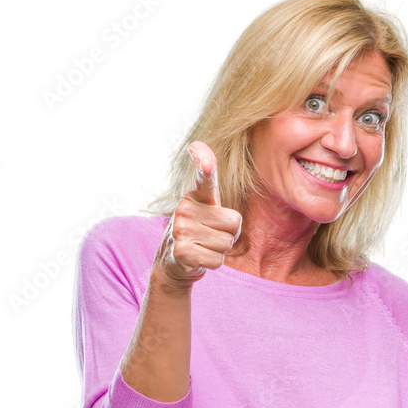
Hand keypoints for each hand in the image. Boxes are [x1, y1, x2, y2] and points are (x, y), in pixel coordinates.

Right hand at [152, 141, 242, 290]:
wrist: (173, 262)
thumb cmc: (199, 231)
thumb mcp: (207, 207)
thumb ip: (211, 184)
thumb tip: (196, 144)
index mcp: (194, 195)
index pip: (204, 178)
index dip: (205, 166)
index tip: (207, 161)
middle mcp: (184, 209)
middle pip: (234, 223)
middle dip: (229, 235)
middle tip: (211, 236)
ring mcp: (181, 230)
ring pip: (226, 243)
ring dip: (220, 250)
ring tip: (204, 246)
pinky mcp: (182, 252)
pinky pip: (217, 260)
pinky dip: (213, 262)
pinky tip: (199, 258)